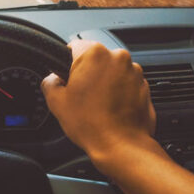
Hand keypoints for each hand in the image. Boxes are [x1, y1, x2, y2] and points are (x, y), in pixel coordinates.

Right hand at [42, 40, 156, 169]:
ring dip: (104, 83)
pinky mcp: (144, 86)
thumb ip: (49, 82)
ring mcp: (134, 71)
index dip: (65, 63)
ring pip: (111, 71)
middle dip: (87, 74)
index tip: (66, 77)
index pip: (73, 46)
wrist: (121, 147)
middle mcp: (117, 57)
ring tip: (97, 105)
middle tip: (80, 96)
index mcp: (94, 53)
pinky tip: (110, 109)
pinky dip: (118, 92)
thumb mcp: (56, 102)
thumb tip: (52, 79)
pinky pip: (126, 83)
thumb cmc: (92, 125)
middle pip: (95, 59)